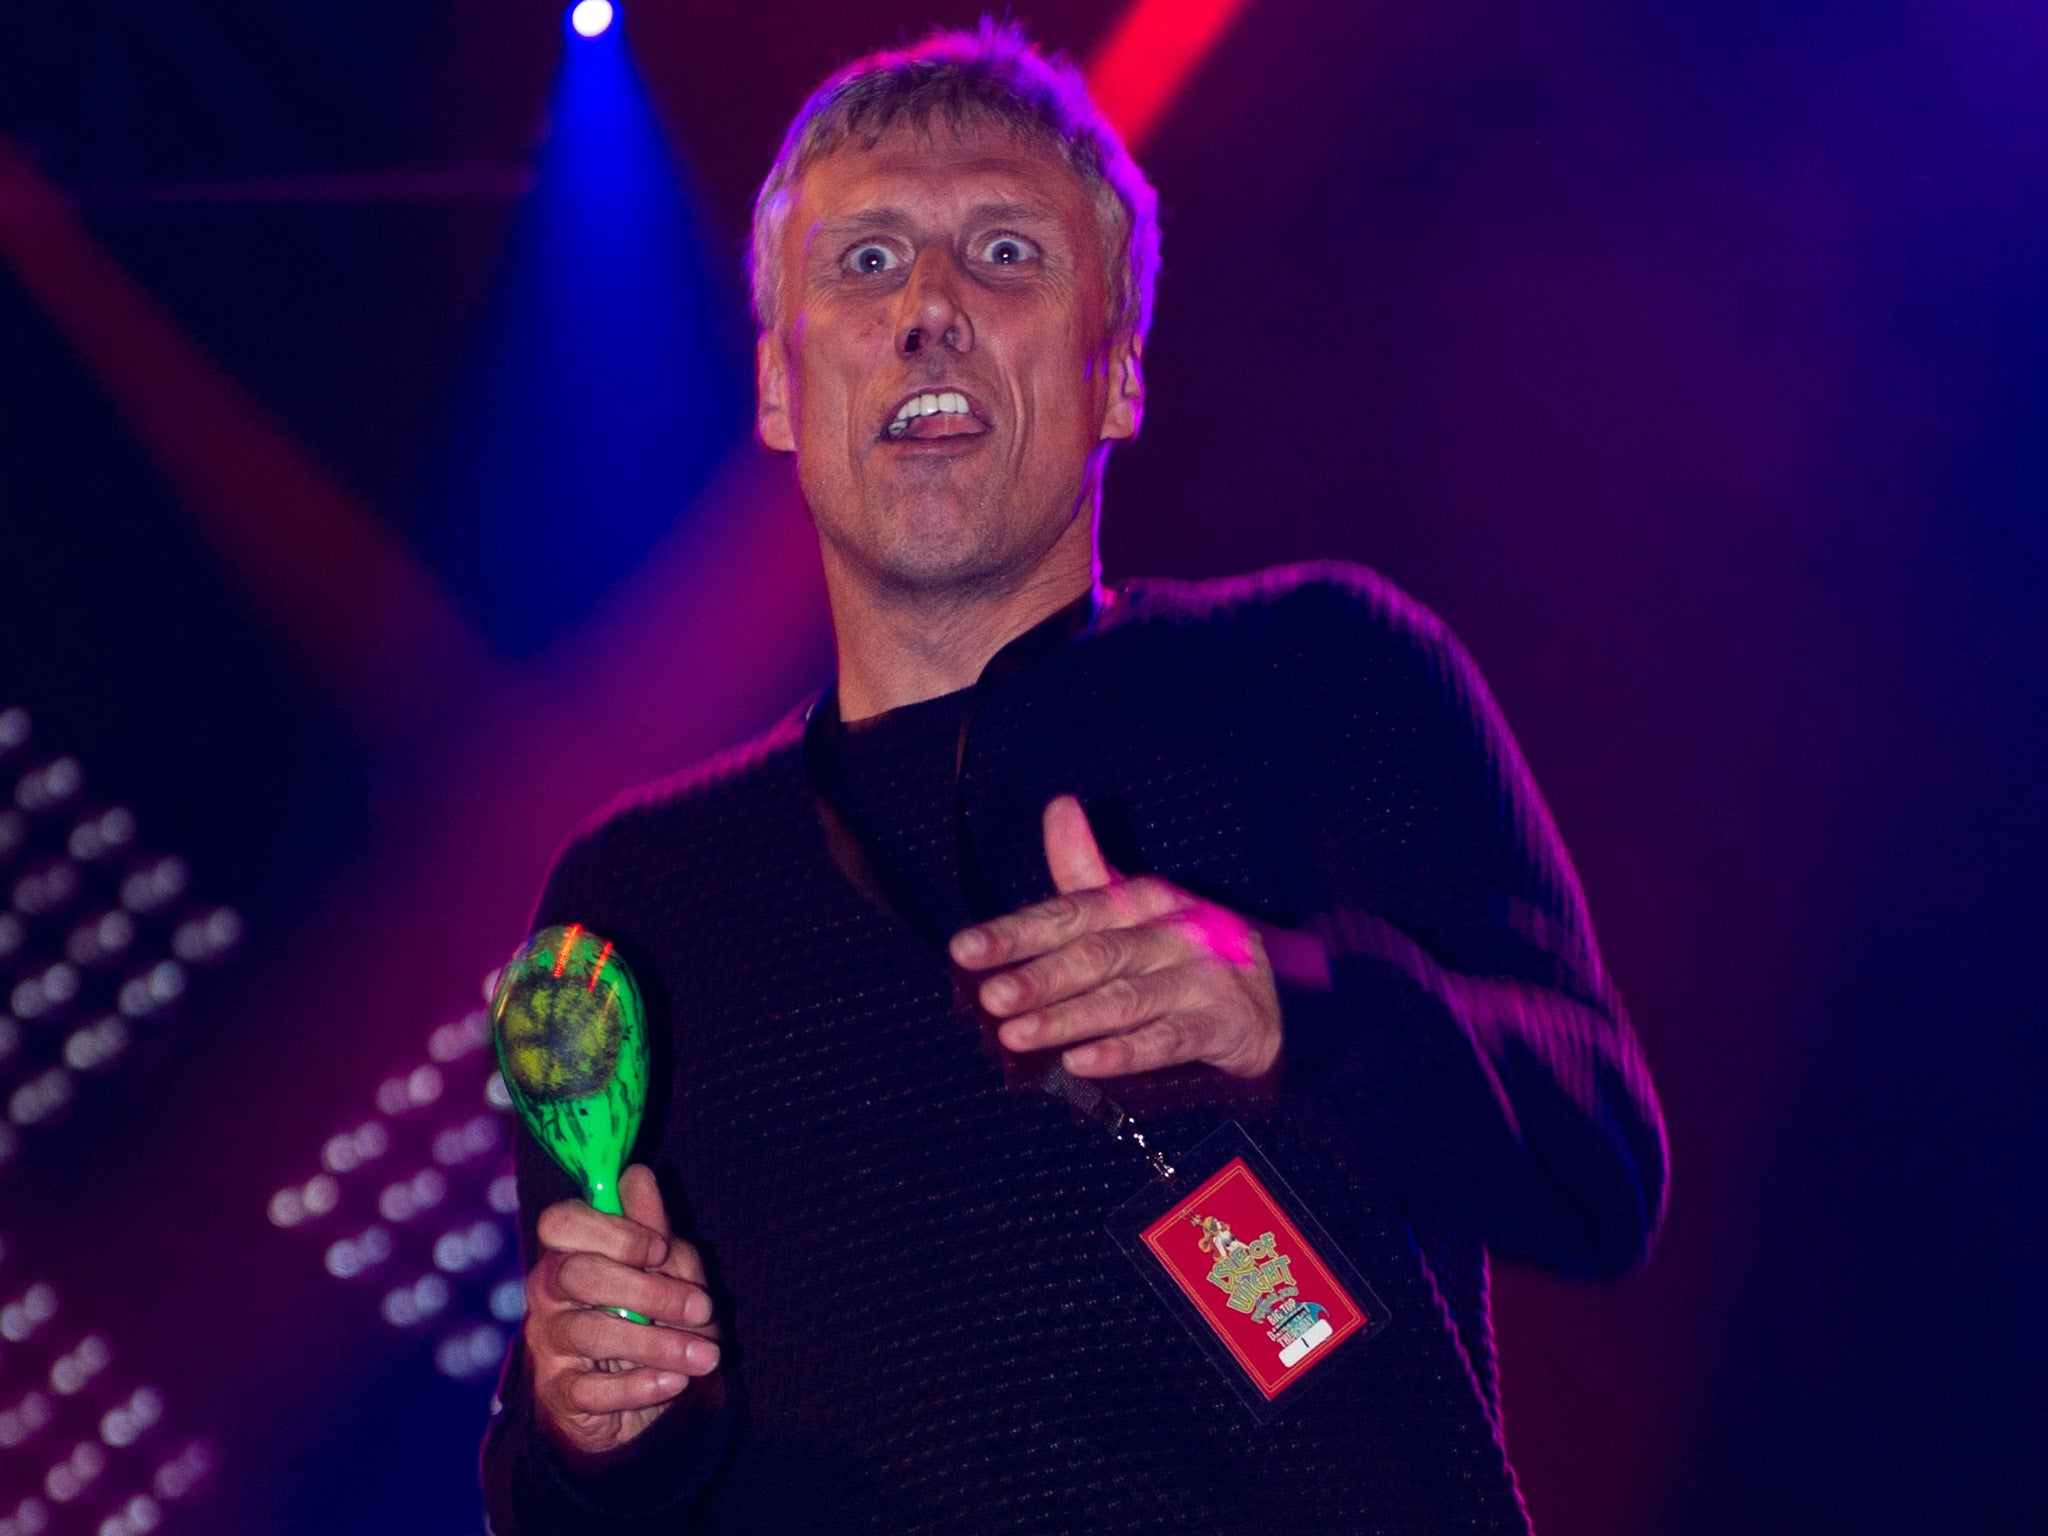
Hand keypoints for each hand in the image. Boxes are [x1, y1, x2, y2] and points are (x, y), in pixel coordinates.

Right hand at [524, 1164, 720, 1457]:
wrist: (640, 1400)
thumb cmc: (652, 1317)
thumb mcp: (667, 1269)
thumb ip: (654, 1228)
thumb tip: (637, 1174)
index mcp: (570, 1252)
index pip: (560, 1223)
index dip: (611, 1231)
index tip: (660, 1249)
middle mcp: (548, 1293)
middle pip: (575, 1273)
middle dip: (648, 1289)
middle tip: (703, 1308)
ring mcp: (548, 1344)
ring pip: (589, 1332)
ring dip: (658, 1344)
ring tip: (705, 1355)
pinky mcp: (558, 1395)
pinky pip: (589, 1391)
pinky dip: (638, 1387)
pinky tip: (673, 1383)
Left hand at [948, 795, 1287, 1079]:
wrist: (1287, 992)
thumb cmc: (1187, 949)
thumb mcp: (1140, 906)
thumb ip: (1087, 869)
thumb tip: (1058, 806)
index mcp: (1141, 900)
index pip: (1070, 912)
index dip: (1016, 931)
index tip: (965, 949)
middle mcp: (1171, 932)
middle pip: (1096, 954)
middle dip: (1040, 976)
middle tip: (992, 998)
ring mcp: (1201, 978)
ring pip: (1127, 998)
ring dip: (1069, 1018)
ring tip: (1017, 1035)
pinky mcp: (1223, 1024)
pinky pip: (1169, 1039)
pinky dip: (1125, 1052)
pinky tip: (1082, 1064)